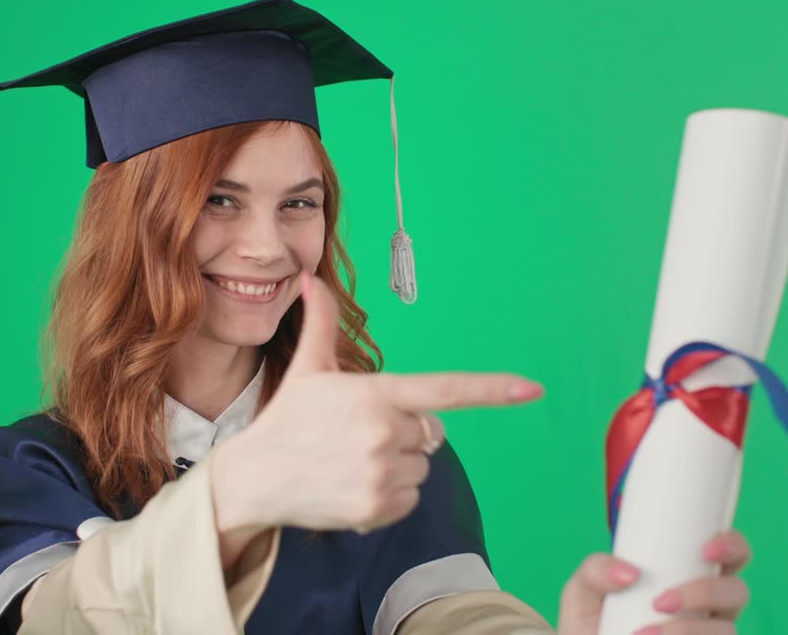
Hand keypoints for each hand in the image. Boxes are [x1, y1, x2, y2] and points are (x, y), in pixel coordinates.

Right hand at [212, 270, 543, 533]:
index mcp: (375, 393)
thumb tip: (308, 279)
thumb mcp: (307, 368)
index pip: (445, 389)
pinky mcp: (378, 509)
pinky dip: (390, 495)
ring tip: (352, 461)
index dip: (492, 389)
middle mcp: (384, 433)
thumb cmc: (286, 419)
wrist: (255, 478)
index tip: (531, 389)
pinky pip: (410, 499)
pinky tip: (352, 485)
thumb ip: (320, 321)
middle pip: (433, 433)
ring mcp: (382, 473)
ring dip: (399, 464)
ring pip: (422, 468)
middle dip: (407, 432)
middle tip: (360, 434)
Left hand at [557, 530, 751, 634]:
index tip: (707, 548)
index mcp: (689, 577)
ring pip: (727, 630)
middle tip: (661, 602)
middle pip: (738, 591)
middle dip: (706, 592)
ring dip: (687, 631)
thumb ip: (594, 571)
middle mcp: (709, 609)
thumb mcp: (582, 593)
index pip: (730, 553)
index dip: (732, 545)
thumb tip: (629, 572)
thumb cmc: (593, 626)